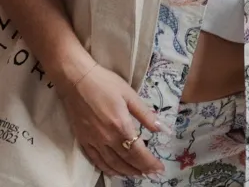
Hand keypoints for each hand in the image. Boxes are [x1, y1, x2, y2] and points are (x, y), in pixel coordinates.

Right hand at [60, 63, 168, 178]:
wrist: (77, 80)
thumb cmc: (106, 84)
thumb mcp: (130, 95)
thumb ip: (146, 115)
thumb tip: (163, 129)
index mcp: (121, 126)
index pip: (138, 151)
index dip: (149, 163)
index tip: (159, 169)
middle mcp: (106, 138)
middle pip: (125, 160)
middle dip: (140, 169)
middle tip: (151, 174)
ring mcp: (93, 141)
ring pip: (111, 164)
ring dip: (125, 172)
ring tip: (137, 175)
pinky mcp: (83, 140)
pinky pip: (95, 160)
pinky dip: (106, 168)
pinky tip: (114, 171)